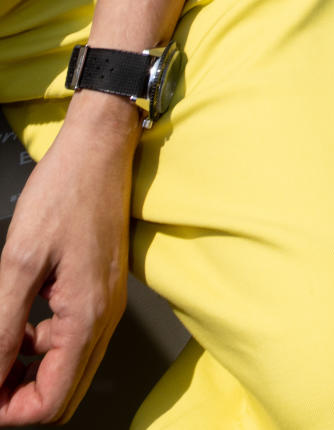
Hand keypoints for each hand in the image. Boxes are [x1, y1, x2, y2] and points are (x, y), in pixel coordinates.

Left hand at [0, 98, 136, 423]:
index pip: (50, 401)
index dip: (9, 410)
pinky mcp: (102, 288)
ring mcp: (107, 303)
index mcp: (87, 317)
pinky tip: (20, 325)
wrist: (100, 146)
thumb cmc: (67, 189)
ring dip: (30, 374)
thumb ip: (4, 326)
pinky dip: (44, 348)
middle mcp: (104, 317)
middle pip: (64, 395)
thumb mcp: (21, 261)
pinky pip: (74, 340)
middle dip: (20, 399)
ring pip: (69, 370)